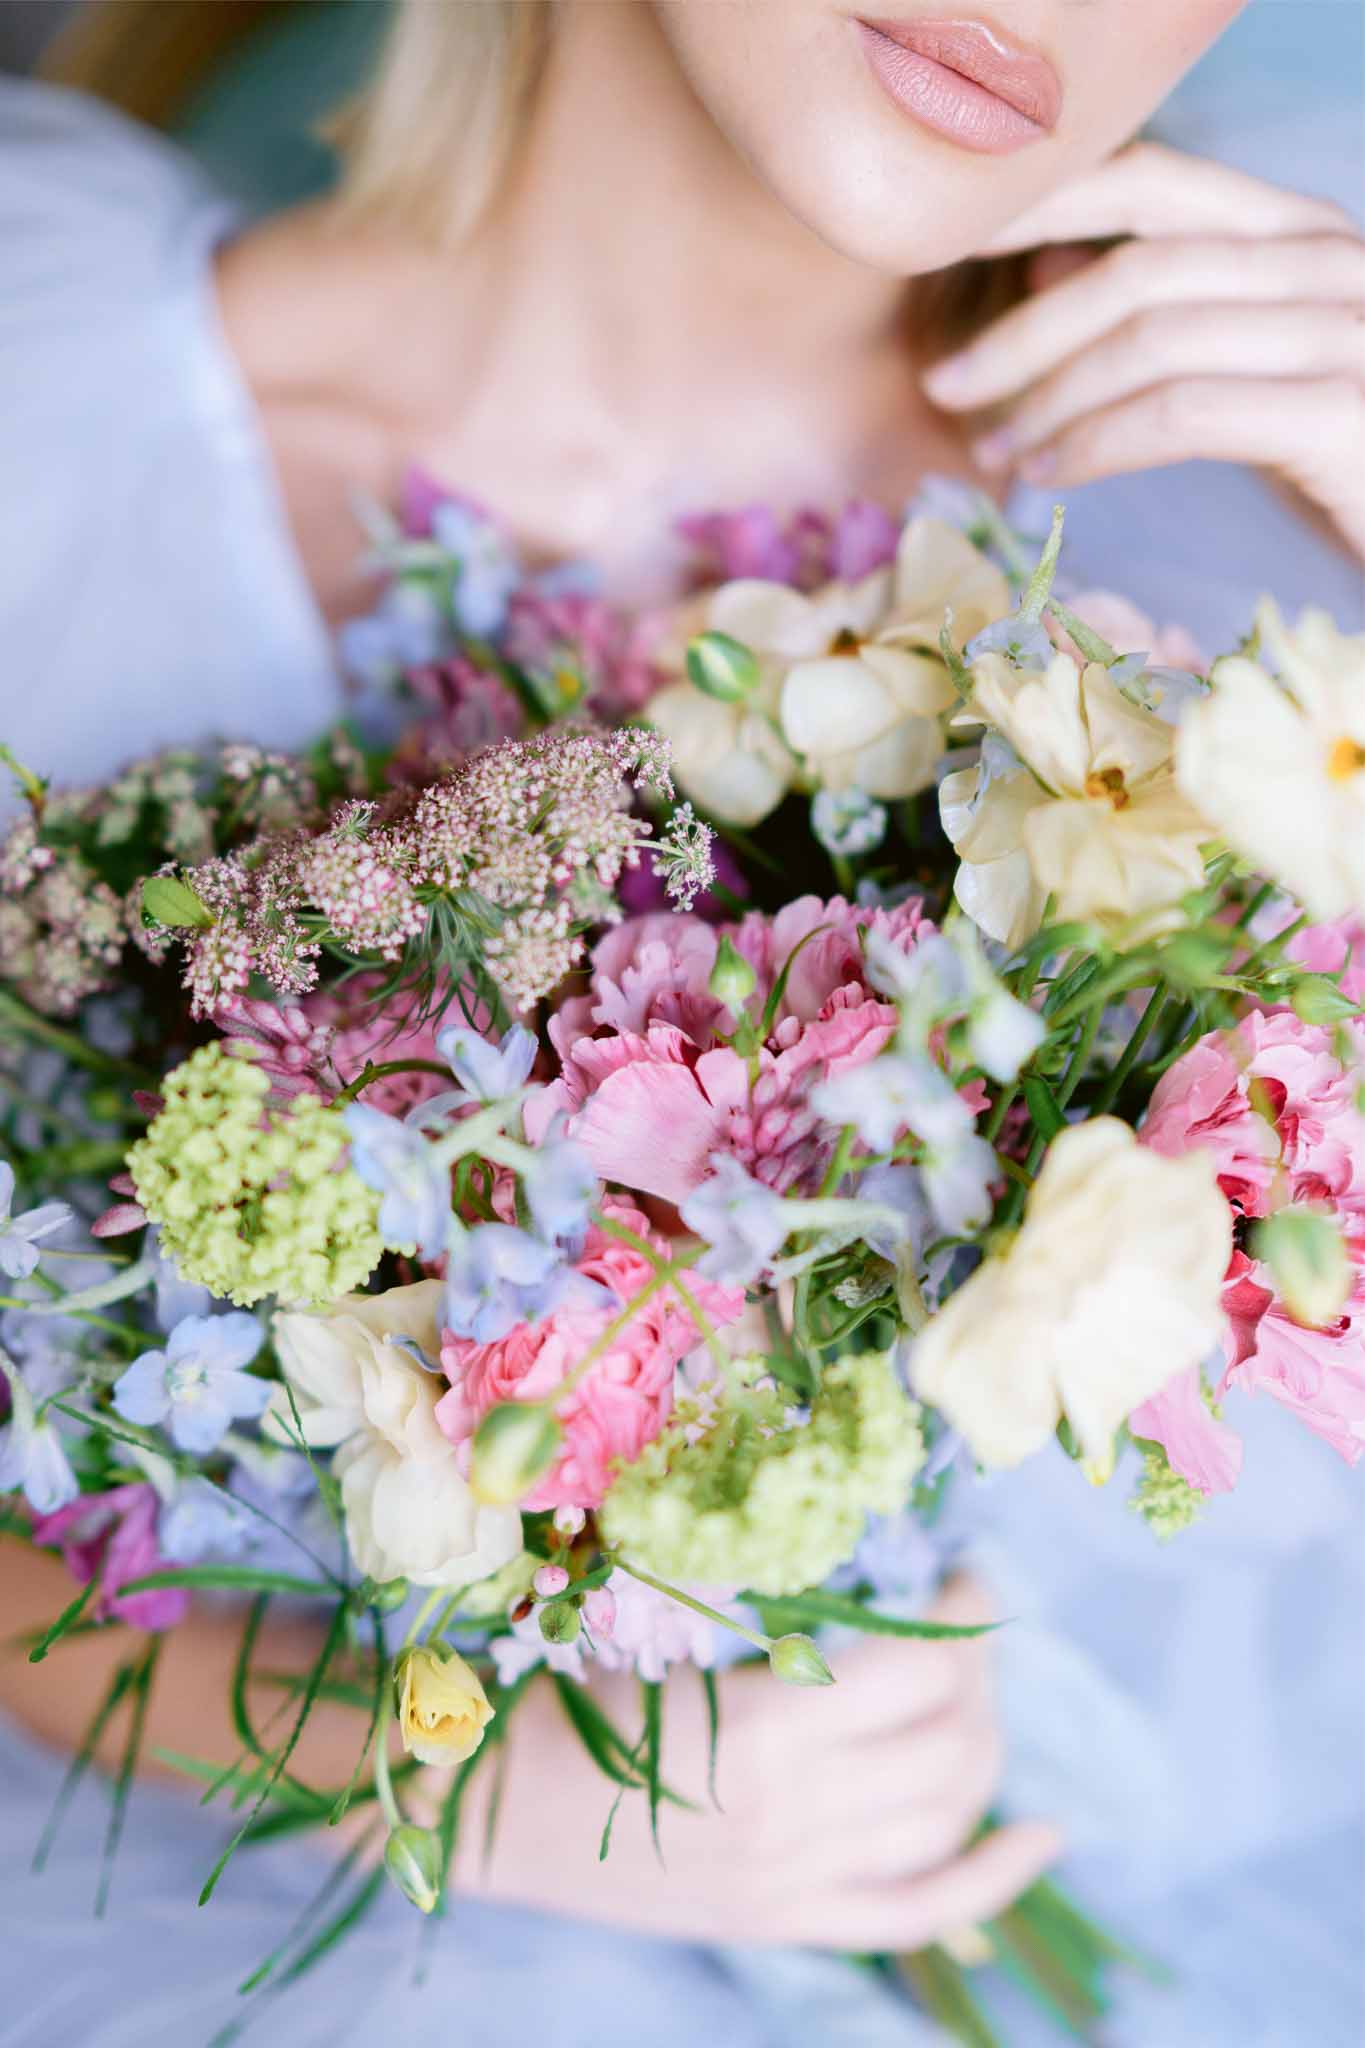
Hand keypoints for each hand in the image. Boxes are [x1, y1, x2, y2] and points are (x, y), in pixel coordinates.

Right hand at [449, 1575, 1060, 1949]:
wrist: (490, 1807)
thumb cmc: (569, 1696)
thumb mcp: (669, 1642)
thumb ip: (776, 1634)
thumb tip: (872, 1596)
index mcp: (765, 1728)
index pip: (919, 1670)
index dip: (963, 1621)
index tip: (966, 1581)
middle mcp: (798, 1811)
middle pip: (952, 1741)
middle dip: (981, 1675)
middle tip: (963, 1632)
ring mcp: (797, 1877)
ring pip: (948, 1813)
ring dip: (984, 1744)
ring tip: (974, 1697)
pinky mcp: (787, 1918)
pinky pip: (917, 1910)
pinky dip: (992, 1876)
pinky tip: (1042, 1836)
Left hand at [923, 142, 1364, 560]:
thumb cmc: (1341, 450)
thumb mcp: (1246, 366)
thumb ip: (1162, 310)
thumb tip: (1046, 267)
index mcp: (1301, 234)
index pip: (1154, 182)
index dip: (1043, 205)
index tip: (952, 247)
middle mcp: (1327, 262)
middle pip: (1137, 269)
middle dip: (1023, 332)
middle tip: (947, 387)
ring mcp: (1341, 332)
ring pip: (1151, 341)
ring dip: (1050, 399)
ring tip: (995, 447)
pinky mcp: (1340, 413)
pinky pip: (1183, 413)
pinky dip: (1099, 442)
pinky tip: (1053, 474)